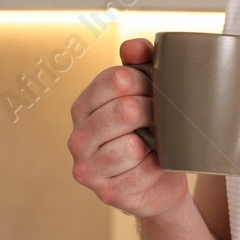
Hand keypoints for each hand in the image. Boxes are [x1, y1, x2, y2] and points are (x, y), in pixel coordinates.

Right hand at [68, 38, 189, 217]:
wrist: (160, 182)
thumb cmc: (151, 131)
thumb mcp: (145, 93)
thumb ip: (139, 62)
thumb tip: (134, 46)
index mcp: (84, 106)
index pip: (115, 79)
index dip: (146, 81)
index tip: (157, 89)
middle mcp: (77, 137)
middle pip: (125, 111)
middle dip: (154, 112)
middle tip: (162, 118)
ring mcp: (87, 167)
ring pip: (132, 146)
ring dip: (154, 145)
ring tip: (155, 144)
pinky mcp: (105, 193)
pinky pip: (142, 173)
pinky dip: (156, 169)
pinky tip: (153, 167)